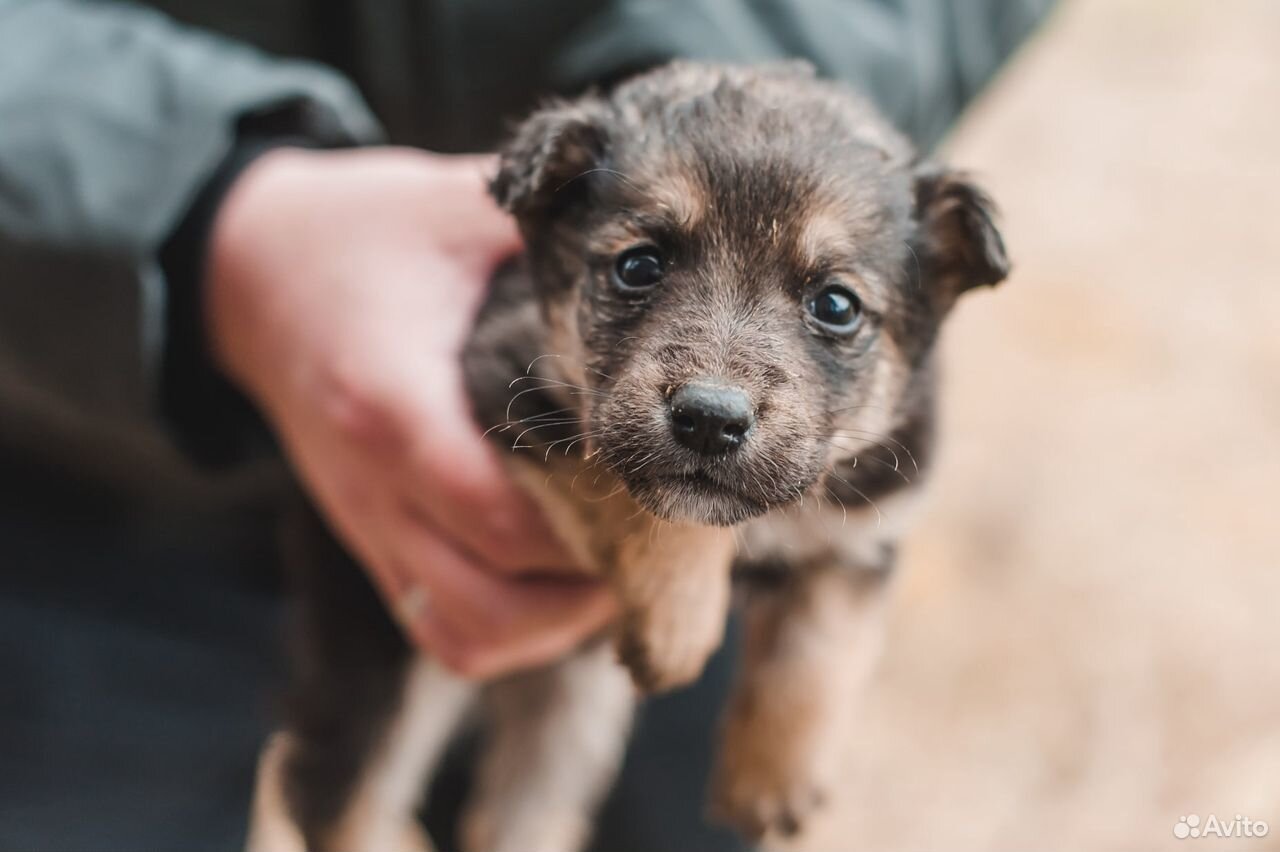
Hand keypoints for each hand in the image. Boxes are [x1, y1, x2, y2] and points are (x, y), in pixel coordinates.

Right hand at [205, 146, 615, 677]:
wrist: (250, 270)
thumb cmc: (365, 234)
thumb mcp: (455, 208)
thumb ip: (548, 234)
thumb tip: (658, 252)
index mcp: (392, 405)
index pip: (497, 513)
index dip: (588, 521)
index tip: (655, 491)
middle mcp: (373, 486)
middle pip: (490, 601)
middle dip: (586, 589)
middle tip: (654, 541)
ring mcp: (368, 523)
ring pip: (466, 635)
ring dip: (553, 624)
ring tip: (616, 568)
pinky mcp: (372, 539)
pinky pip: (442, 627)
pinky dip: (510, 628)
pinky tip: (560, 584)